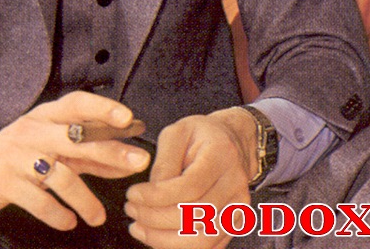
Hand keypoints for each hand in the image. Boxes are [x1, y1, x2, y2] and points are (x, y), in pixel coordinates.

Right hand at [0, 91, 150, 230]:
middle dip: (110, 151)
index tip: (128, 118)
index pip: (77, 103)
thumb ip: (89, 153)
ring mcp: (18, 156)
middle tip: (139, 162)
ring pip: (60, 176)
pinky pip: (38, 201)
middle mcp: (33, 130)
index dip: (103, 108)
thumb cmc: (22, 152)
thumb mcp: (54, 144)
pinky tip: (69, 222)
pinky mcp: (5, 183)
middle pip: (76, 138)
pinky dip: (57, 214)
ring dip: (85, 199)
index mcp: (46, 115)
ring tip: (98, 217)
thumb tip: (129, 160)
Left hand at [124, 107, 257, 248]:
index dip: (157, 196)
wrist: (231, 140)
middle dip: (155, 218)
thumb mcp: (177, 132)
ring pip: (202, 239)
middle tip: (131, 209)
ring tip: (139, 228)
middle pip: (195, 216)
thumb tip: (151, 193)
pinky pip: (209, 246)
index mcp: (221, 154)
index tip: (133, 194)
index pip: (189, 186)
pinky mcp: (235, 223)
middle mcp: (235, 183)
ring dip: (164, 240)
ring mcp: (239, 206)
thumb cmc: (200, 134)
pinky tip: (157, 237)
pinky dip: (179, 247)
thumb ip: (164, 161)